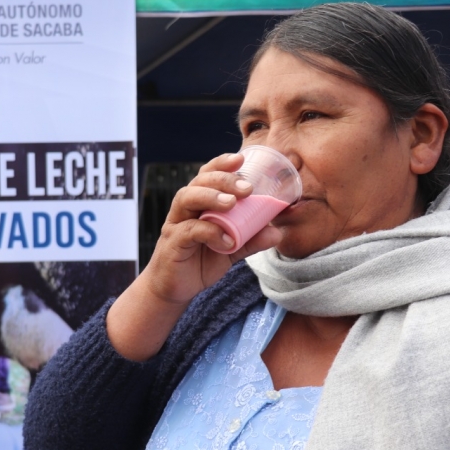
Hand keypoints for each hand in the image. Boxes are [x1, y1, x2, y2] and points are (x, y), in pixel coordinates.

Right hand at [145, 152, 281, 303]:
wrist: (174, 291)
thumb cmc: (199, 263)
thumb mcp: (230, 250)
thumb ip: (250, 239)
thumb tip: (277, 232)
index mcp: (199, 204)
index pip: (207, 175)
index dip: (221, 164)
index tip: (240, 158)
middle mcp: (185, 209)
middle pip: (199, 182)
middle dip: (223, 180)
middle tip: (247, 188)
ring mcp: (176, 224)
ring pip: (187, 198)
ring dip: (211, 197)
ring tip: (232, 203)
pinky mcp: (172, 242)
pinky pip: (189, 230)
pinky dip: (209, 231)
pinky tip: (226, 239)